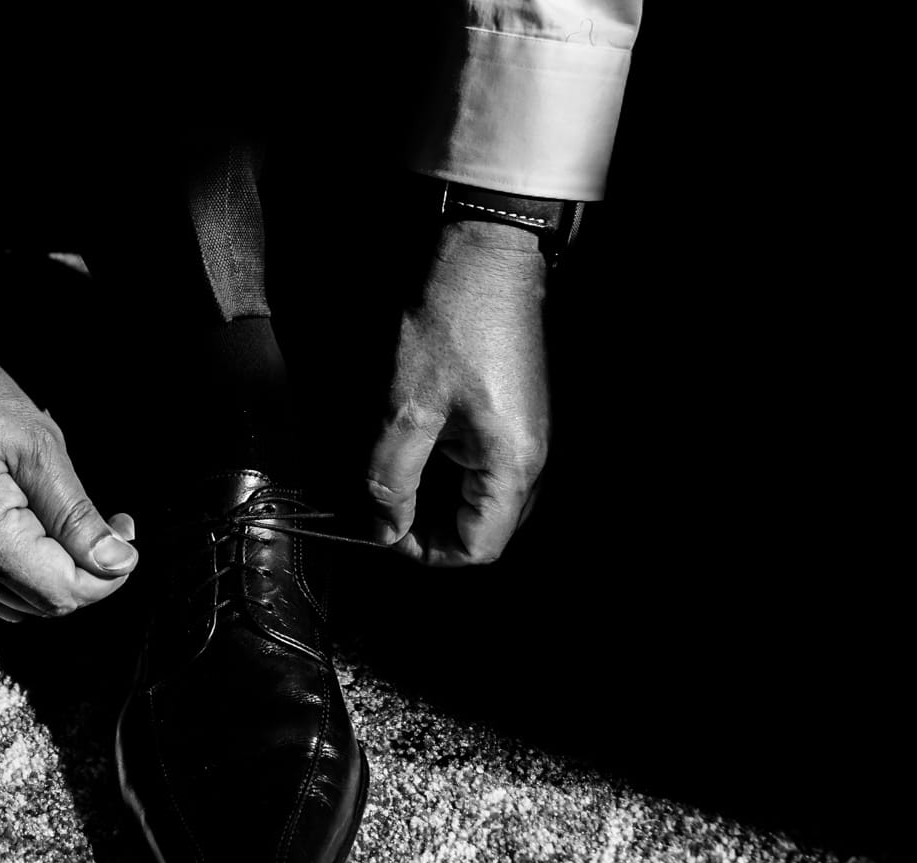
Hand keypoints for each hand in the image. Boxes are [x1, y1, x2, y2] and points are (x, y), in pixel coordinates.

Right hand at [0, 338, 136, 619]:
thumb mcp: (35, 443)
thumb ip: (75, 513)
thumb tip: (114, 561)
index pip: (62, 593)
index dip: (107, 574)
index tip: (126, 533)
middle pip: (43, 604)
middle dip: (90, 572)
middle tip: (113, 524)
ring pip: (19, 600)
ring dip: (61, 573)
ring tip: (81, 525)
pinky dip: (28, 571)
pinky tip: (43, 533)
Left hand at [365, 219, 549, 565]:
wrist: (487, 255)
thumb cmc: (451, 323)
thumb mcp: (405, 410)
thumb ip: (391, 480)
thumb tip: (383, 529)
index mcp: (512, 467)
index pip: (476, 549)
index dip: (425, 552)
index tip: (385, 529)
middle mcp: (533, 461)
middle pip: (485, 530)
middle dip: (432, 529)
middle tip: (384, 505)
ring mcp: (532, 438)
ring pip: (486, 500)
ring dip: (440, 500)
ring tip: (397, 475)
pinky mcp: (521, 417)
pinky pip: (490, 468)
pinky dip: (453, 472)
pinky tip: (421, 446)